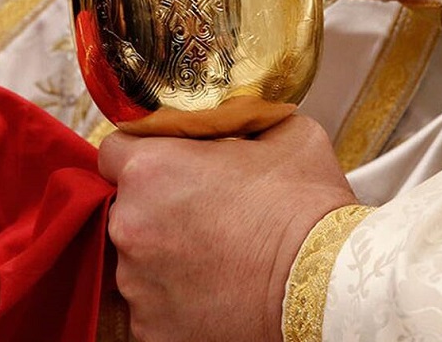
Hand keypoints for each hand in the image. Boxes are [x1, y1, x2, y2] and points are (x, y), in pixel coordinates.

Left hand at [98, 116, 355, 340]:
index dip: (142, 156)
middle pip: (124, 209)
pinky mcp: (150, 329)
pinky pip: (152, 306)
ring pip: (136, 261)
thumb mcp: (284, 133)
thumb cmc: (306, 208)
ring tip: (215, 258)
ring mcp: (137, 283)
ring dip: (164, 257)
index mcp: (149, 170)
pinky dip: (174, 300)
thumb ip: (241, 121)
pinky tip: (214, 291)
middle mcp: (129, 225)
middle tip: (202, 214)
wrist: (329, 287)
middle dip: (155, 209)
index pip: (113, 152)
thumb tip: (238, 120)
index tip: (166, 166)